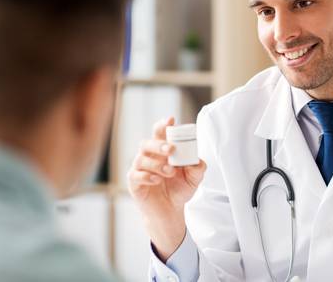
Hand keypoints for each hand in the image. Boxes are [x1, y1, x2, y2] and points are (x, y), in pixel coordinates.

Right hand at [127, 116, 206, 260]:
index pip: (159, 133)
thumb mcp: (193, 179)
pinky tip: (157, 180)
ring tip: (170, 172)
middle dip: (158, 144)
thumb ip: (197, 168)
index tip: (171, 119)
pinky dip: (147, 176)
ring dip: (157, 164)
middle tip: (171, 149)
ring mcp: (139, 170)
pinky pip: (135, 175)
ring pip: (141, 159)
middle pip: (146, 143)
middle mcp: (149, 157)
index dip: (163, 125)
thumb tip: (198, 161)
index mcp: (162, 151)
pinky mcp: (134, 184)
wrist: (170, 212)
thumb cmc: (179, 190)